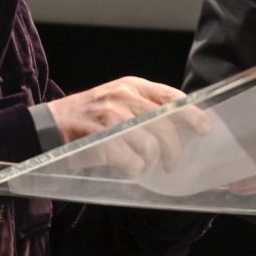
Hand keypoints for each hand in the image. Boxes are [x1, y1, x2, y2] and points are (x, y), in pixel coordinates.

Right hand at [49, 77, 202, 177]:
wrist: (51, 124)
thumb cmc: (92, 117)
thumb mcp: (120, 101)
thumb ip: (148, 107)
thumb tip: (184, 125)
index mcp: (133, 86)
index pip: (172, 98)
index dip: (192, 115)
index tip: (205, 129)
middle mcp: (124, 97)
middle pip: (166, 126)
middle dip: (175, 150)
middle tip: (172, 164)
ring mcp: (111, 117)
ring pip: (150, 146)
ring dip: (150, 162)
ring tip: (144, 166)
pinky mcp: (100, 138)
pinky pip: (131, 161)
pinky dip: (134, 169)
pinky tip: (128, 168)